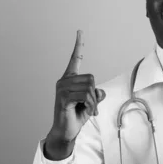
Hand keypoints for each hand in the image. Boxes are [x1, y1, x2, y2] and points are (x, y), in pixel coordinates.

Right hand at [45, 30, 105, 156]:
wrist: (66, 131)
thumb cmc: (75, 116)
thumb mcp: (90, 104)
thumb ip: (95, 95)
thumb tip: (100, 92)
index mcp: (70, 79)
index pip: (75, 59)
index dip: (78, 45)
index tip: (80, 31)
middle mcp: (64, 81)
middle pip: (91, 79)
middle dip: (94, 94)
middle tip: (90, 106)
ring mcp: (62, 89)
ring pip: (89, 88)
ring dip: (93, 102)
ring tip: (87, 110)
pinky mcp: (63, 98)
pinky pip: (85, 96)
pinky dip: (90, 105)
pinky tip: (85, 111)